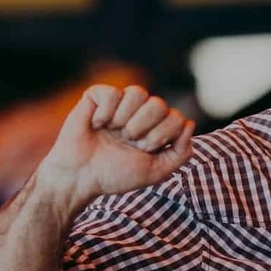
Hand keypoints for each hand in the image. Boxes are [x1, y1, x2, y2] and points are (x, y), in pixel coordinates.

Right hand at [37, 84, 193, 206]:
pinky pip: (112, 92)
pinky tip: (96, 124)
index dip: (162, 136)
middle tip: (128, 141)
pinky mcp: (97, 96)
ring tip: (114, 132)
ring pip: (138, 92)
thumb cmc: (116, 175)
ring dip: (126, 119)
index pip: (176, 118)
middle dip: (144, 129)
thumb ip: (181, 153)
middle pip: (159, 104)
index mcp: (156, 127)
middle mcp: (140, 112)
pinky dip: (105, 113)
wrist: (80, 178)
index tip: (145, 150)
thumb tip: (190, 124)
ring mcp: (119, 103)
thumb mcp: (156, 171)